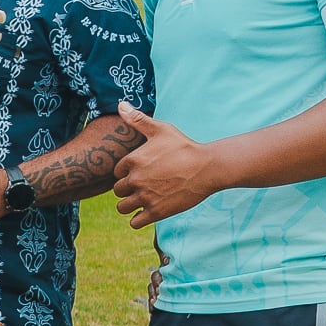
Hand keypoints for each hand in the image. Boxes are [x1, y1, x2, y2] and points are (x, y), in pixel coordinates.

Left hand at [111, 101, 220, 227]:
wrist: (208, 168)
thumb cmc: (184, 147)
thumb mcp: (161, 129)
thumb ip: (137, 119)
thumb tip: (121, 104)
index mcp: (133, 161)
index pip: (117, 173)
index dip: (128, 173)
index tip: (142, 171)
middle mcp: (135, 180)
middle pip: (118, 191)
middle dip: (128, 189)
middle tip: (145, 186)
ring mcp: (145, 197)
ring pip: (122, 208)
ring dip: (130, 205)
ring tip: (145, 199)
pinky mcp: (156, 212)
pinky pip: (135, 222)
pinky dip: (139, 219)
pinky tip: (149, 210)